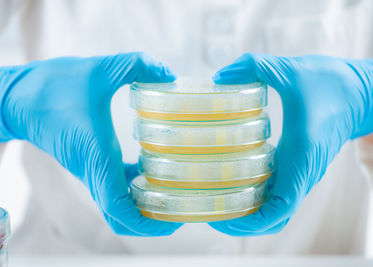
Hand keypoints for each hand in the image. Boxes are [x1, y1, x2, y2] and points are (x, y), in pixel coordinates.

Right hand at [0, 52, 182, 235]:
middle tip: (179, 213)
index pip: (118, 208)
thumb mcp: (100, 69)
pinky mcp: (88, 166)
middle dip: (150, 223)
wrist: (20, 97)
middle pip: (120, 218)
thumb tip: (168, 72)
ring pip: (116, 206)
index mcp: (96, 157)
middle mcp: (93, 172)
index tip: (171, 224)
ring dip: (143, 207)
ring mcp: (89, 172)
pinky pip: (112, 188)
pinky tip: (150, 170)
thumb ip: (136, 65)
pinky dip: (132, 189)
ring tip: (173, 195)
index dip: (145, 223)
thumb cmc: (54, 86)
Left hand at [209, 53, 372, 235]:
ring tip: (217, 201)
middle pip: (274, 218)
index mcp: (300, 156)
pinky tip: (236, 181)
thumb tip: (221, 75)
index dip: (251, 221)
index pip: (281, 207)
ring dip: (249, 213)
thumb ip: (255, 66)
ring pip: (277, 209)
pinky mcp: (300, 167)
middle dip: (243, 222)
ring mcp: (302, 172)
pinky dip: (258, 198)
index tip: (224, 219)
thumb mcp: (291, 69)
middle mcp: (302, 172)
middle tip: (211, 212)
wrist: (360, 92)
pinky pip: (279, 193)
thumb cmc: (331, 84)